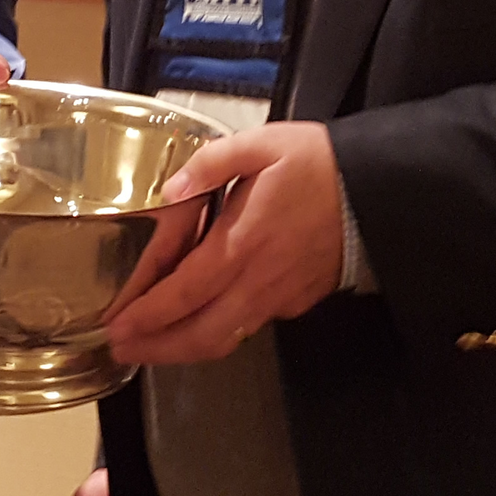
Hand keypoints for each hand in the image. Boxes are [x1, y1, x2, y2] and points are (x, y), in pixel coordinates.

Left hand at [105, 121, 343, 363]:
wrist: (377, 191)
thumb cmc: (318, 165)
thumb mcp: (260, 145)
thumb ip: (210, 163)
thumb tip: (171, 189)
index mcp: (242, 243)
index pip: (184, 293)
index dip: (148, 315)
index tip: (117, 327)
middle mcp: (259, 281)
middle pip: (201, 334)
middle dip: (157, 348)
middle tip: (123, 350)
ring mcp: (281, 297)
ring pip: (227, 338)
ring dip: (185, 348)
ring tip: (152, 347)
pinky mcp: (298, 301)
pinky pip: (251, 325)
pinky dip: (219, 331)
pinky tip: (200, 321)